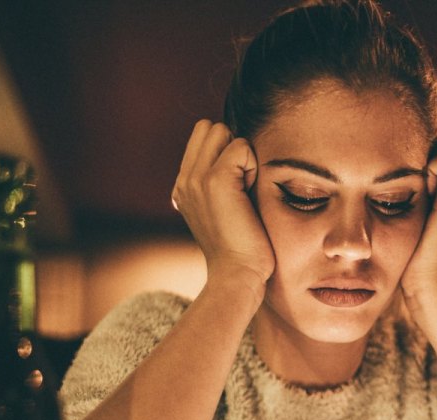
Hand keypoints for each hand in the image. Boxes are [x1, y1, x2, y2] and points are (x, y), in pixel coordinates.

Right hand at [172, 120, 275, 288]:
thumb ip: (219, 184)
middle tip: (242, 185)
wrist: (237, 274)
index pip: (202, 136)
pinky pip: (240, 146)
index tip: (237, 186)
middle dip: (232, 147)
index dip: (225, 151)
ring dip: (242, 155)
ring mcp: (196, 178)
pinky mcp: (214, 180)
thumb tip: (238, 156)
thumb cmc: (242, 248)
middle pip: (210, 127)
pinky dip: (252, 165)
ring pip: (222, 131)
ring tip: (245, 189)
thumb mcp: (222, 212)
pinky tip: (249, 195)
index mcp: (183, 186)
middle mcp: (184, 180)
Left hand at [401, 129, 436, 299]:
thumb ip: (421, 192)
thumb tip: (406, 169)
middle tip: (419, 182)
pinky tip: (420, 191)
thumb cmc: (416, 256)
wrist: (429, 283)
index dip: (436, 152)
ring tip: (420, 189)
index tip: (419, 181)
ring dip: (432, 158)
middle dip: (436, 150)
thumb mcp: (420, 216)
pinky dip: (429, 165)